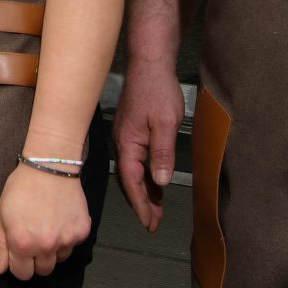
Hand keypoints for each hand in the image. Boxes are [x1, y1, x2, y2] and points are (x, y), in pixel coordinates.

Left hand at [0, 163, 92, 279]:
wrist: (49, 166)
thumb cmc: (21, 188)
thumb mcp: (1, 214)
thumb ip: (1, 246)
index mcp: (22, 243)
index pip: (22, 274)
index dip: (19, 264)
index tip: (20, 252)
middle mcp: (45, 246)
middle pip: (43, 272)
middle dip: (37, 260)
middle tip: (35, 238)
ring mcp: (66, 240)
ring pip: (59, 260)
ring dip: (53, 250)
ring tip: (48, 226)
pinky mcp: (82, 232)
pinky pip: (73, 246)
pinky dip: (67, 237)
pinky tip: (60, 219)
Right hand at [113, 60, 183, 230]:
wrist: (150, 64)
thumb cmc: (158, 91)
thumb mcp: (165, 123)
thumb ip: (162, 154)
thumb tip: (161, 182)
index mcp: (127, 143)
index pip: (131, 181)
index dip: (141, 204)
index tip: (149, 224)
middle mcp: (122, 143)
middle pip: (129, 180)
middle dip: (142, 203)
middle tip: (154, 224)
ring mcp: (126, 136)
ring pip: (133, 171)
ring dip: (145, 191)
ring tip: (157, 210)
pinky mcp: (133, 131)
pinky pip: (136, 160)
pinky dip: (145, 176)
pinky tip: (155, 183)